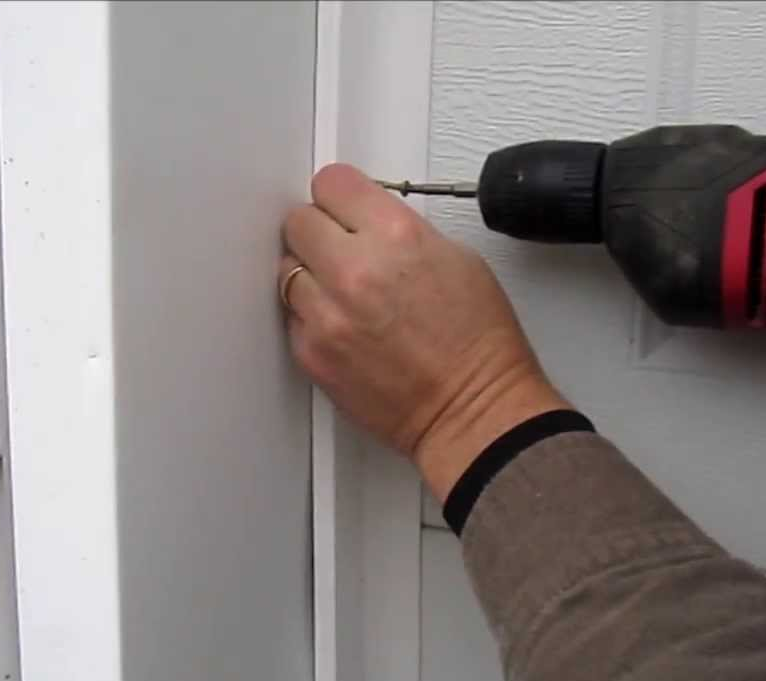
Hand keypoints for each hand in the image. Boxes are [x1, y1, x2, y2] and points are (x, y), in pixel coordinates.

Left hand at [280, 164, 569, 500]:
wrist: (471, 410)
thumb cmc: (477, 344)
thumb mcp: (458, 258)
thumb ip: (400, 230)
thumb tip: (366, 221)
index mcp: (396, 236)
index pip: (332, 184)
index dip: (340, 196)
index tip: (344, 206)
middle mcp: (354, 271)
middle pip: (298, 221)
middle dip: (320, 231)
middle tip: (343, 249)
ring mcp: (327, 315)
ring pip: (287, 269)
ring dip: (312, 275)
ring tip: (347, 294)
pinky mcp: (311, 352)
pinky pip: (293, 315)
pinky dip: (313, 316)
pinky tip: (346, 325)